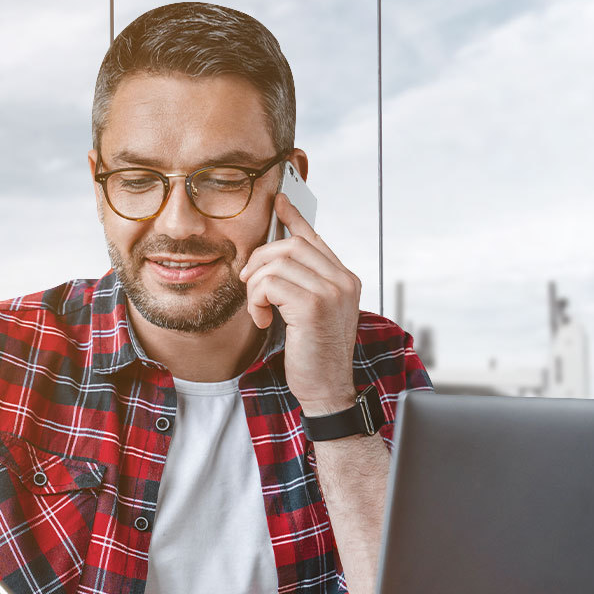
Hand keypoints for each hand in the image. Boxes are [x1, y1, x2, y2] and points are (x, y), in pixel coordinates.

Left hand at [240, 193, 360, 414]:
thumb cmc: (314, 355)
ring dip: (255, 287)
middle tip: (248, 284)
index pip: (314, 238)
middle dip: (259, 261)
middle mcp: (343, 280)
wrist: (327, 390)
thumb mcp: (309, 313)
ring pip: (276, 263)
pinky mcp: (314, 305)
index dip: (293, 219)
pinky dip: (257, 301)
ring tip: (260, 311)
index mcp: (344, 279)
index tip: (278, 202)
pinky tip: (264, 320)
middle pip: (289, 245)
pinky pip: (270, 284)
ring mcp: (332, 291)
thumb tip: (272, 259)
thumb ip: (300, 285)